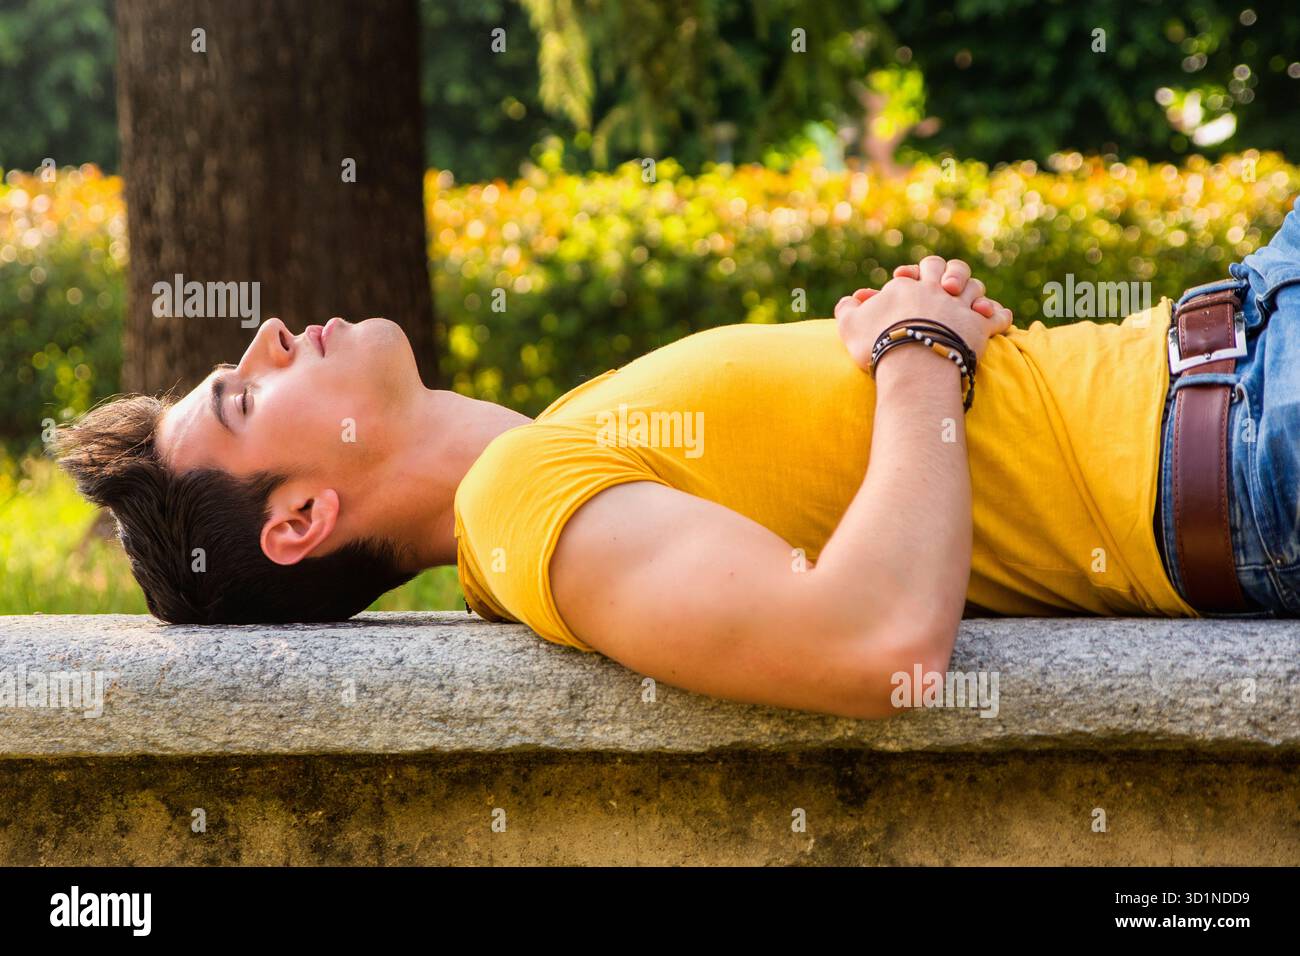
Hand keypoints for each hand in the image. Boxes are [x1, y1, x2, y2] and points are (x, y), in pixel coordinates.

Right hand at [834, 256, 1013, 370]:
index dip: (907, 279)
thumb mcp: (850, 325)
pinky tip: (995, 320)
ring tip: (970, 304)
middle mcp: (937, 290)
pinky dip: (998, 316)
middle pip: (949, 268)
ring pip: (975, 288)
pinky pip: (997, 317)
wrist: (912, 361)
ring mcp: (961, 307)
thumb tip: (849, 301)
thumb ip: (846, 309)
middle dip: (948, 273)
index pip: (912, 274)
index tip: (903, 288)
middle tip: (944, 287)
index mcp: (909, 285)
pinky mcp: (980, 326)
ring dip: (974, 294)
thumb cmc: (879, 343)